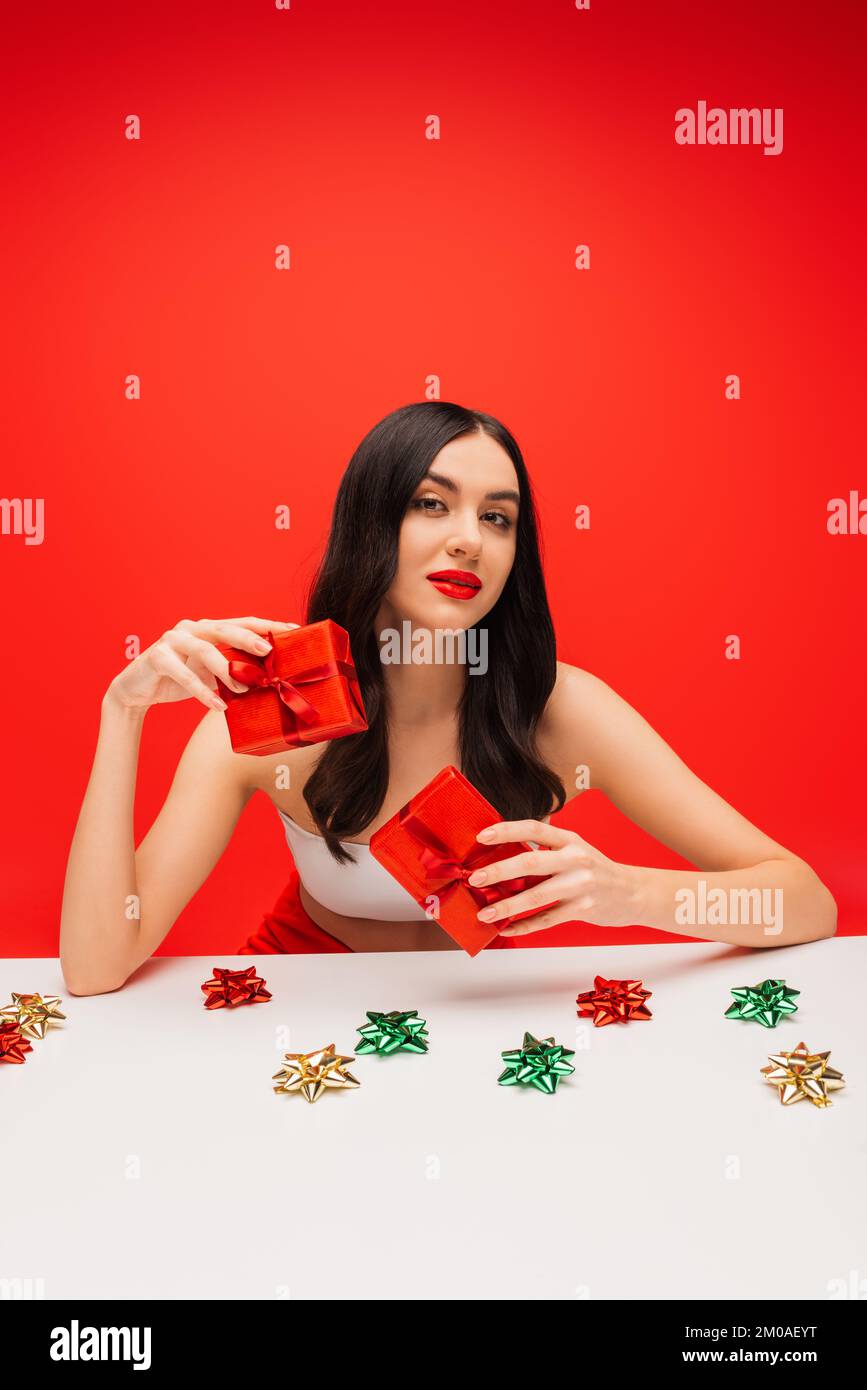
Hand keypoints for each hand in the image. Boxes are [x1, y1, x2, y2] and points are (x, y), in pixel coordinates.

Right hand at [104, 616, 299, 712]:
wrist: (137, 691)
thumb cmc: (181, 680)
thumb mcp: (212, 675)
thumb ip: (234, 672)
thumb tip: (272, 682)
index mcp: (209, 629)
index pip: (243, 623)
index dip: (268, 625)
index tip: (294, 629)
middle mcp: (192, 629)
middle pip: (224, 629)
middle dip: (248, 637)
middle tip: (269, 649)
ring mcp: (173, 640)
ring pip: (204, 649)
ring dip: (226, 669)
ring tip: (245, 688)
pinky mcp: (157, 657)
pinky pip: (183, 673)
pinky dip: (202, 691)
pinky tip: (218, 705)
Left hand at [467, 818, 644, 935]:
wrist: (634, 893)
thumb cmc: (596, 870)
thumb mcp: (576, 849)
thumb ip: (546, 849)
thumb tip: (503, 854)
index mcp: (570, 839)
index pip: (535, 827)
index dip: (507, 830)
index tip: (482, 836)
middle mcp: (575, 859)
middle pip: (531, 862)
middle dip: (499, 871)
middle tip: (476, 879)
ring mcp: (580, 885)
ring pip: (536, 896)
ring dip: (506, 906)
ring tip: (484, 913)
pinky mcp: (582, 909)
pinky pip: (547, 920)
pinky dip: (524, 926)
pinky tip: (507, 929)